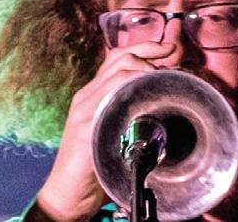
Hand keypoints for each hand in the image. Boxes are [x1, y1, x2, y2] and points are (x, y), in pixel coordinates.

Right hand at [35, 41, 176, 221]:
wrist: (65, 192)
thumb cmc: (92, 166)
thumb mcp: (109, 132)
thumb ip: (123, 114)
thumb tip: (153, 105)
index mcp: (92, 95)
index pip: (116, 59)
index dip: (144, 47)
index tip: (168, 46)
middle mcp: (87, 96)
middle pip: (118, 59)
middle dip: (149, 53)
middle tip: (172, 60)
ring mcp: (85, 109)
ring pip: (116, 73)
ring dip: (145, 71)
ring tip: (162, 80)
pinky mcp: (86, 126)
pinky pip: (109, 98)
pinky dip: (130, 92)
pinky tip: (145, 96)